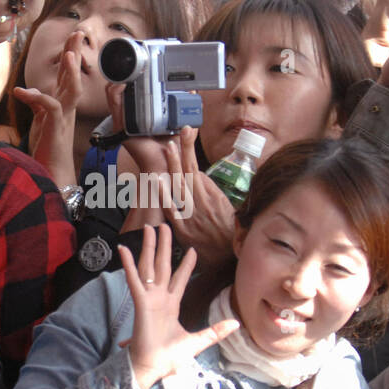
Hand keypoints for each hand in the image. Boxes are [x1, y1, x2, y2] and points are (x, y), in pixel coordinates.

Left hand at [12, 31, 84, 187]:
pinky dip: (36, 97)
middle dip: (76, 54)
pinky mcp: (55, 130)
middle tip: (78, 32)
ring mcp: (63, 119)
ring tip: (69, 55)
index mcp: (62, 106)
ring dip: (70, 73)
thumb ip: (38, 105)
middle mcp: (65, 109)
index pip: (67, 76)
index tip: (73, 36)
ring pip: (71, 91)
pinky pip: (50, 108)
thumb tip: (28, 91)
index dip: (70, 56)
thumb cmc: (46, 151)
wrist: (52, 176)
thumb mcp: (40, 122)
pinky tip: (21, 91)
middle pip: (73, 77)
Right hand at [118, 224, 239, 388]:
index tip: (192, 250)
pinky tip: (124, 249)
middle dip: (164, 246)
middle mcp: (159, 298)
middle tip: (165, 227)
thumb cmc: (170, 357)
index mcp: (171, 306)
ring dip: (148, 247)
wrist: (154, 366)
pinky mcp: (140, 302)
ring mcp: (148, 298)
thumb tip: (236, 324)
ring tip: (149, 228)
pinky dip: (128, 264)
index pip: (180, 279)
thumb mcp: (198, 341)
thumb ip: (215, 331)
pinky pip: (134, 280)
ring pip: (148, 266)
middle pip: (162, 266)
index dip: (185, 265)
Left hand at [160, 126, 235, 268]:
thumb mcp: (227, 208)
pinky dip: (165, 195)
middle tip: (179, 132)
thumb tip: (200, 177)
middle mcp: (202, 202)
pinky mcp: (183, 229)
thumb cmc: (229, 232)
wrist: (229, 257)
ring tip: (169, 148)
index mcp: (213, 195)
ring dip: (174, 166)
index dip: (190, 149)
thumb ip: (212, 192)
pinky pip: (172, 210)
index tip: (187, 132)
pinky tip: (158, 181)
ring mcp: (191, 215)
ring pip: (180, 186)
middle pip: (189, 171)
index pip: (197, 167)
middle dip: (184, 150)